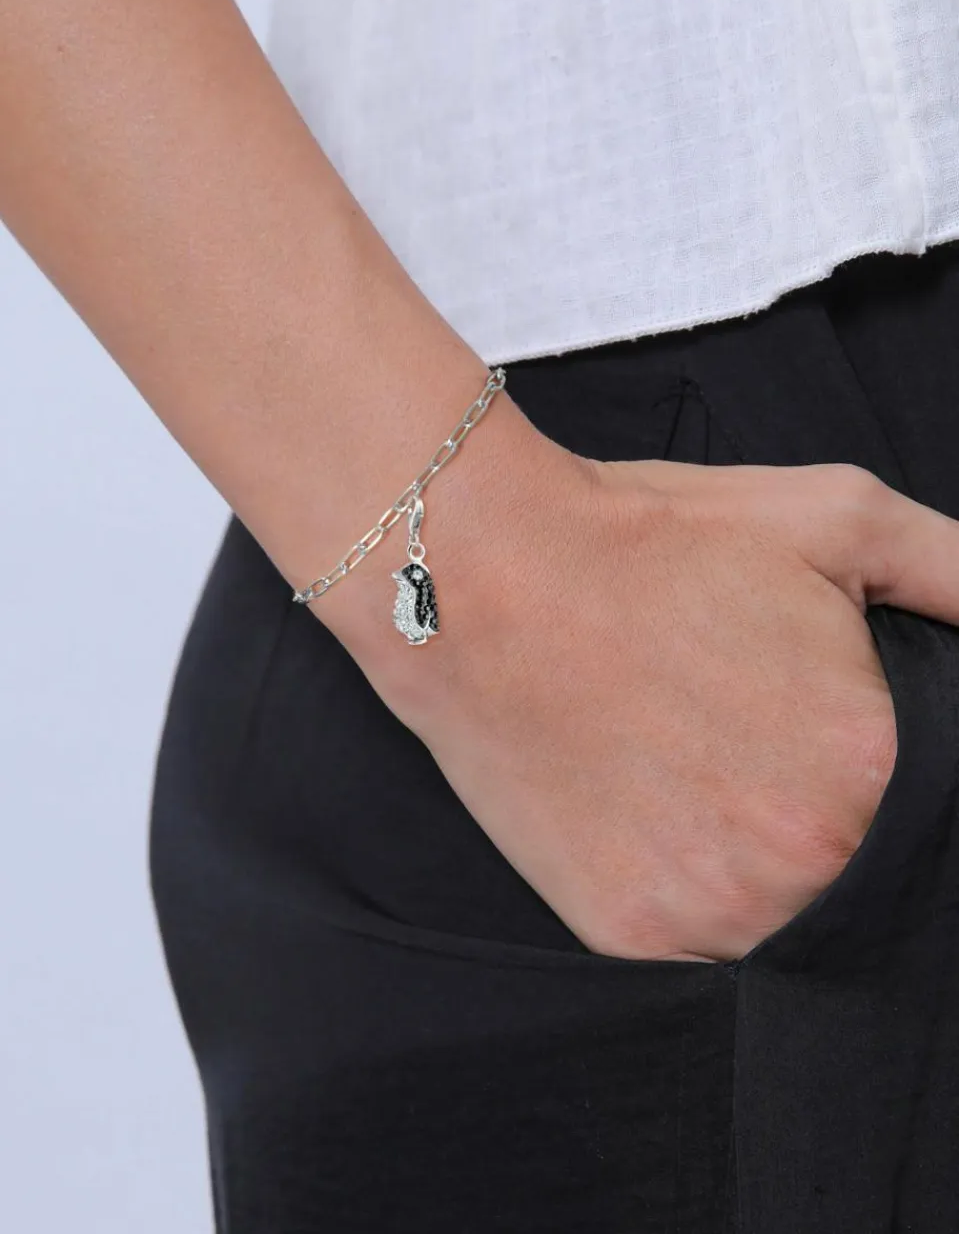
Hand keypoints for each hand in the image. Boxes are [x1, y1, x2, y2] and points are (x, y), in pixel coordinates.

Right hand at [339, 401, 958, 962]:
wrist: (477, 577)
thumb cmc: (650, 541)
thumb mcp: (836, 515)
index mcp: (867, 765)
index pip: (915, 808)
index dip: (855, 758)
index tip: (794, 722)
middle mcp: (801, 860)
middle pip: (844, 867)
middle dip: (802, 806)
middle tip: (724, 732)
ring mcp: (708, 910)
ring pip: (774, 918)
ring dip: (743, 858)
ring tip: (677, 764)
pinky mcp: (626, 935)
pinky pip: (688, 940)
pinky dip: (674, 881)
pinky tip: (638, 803)